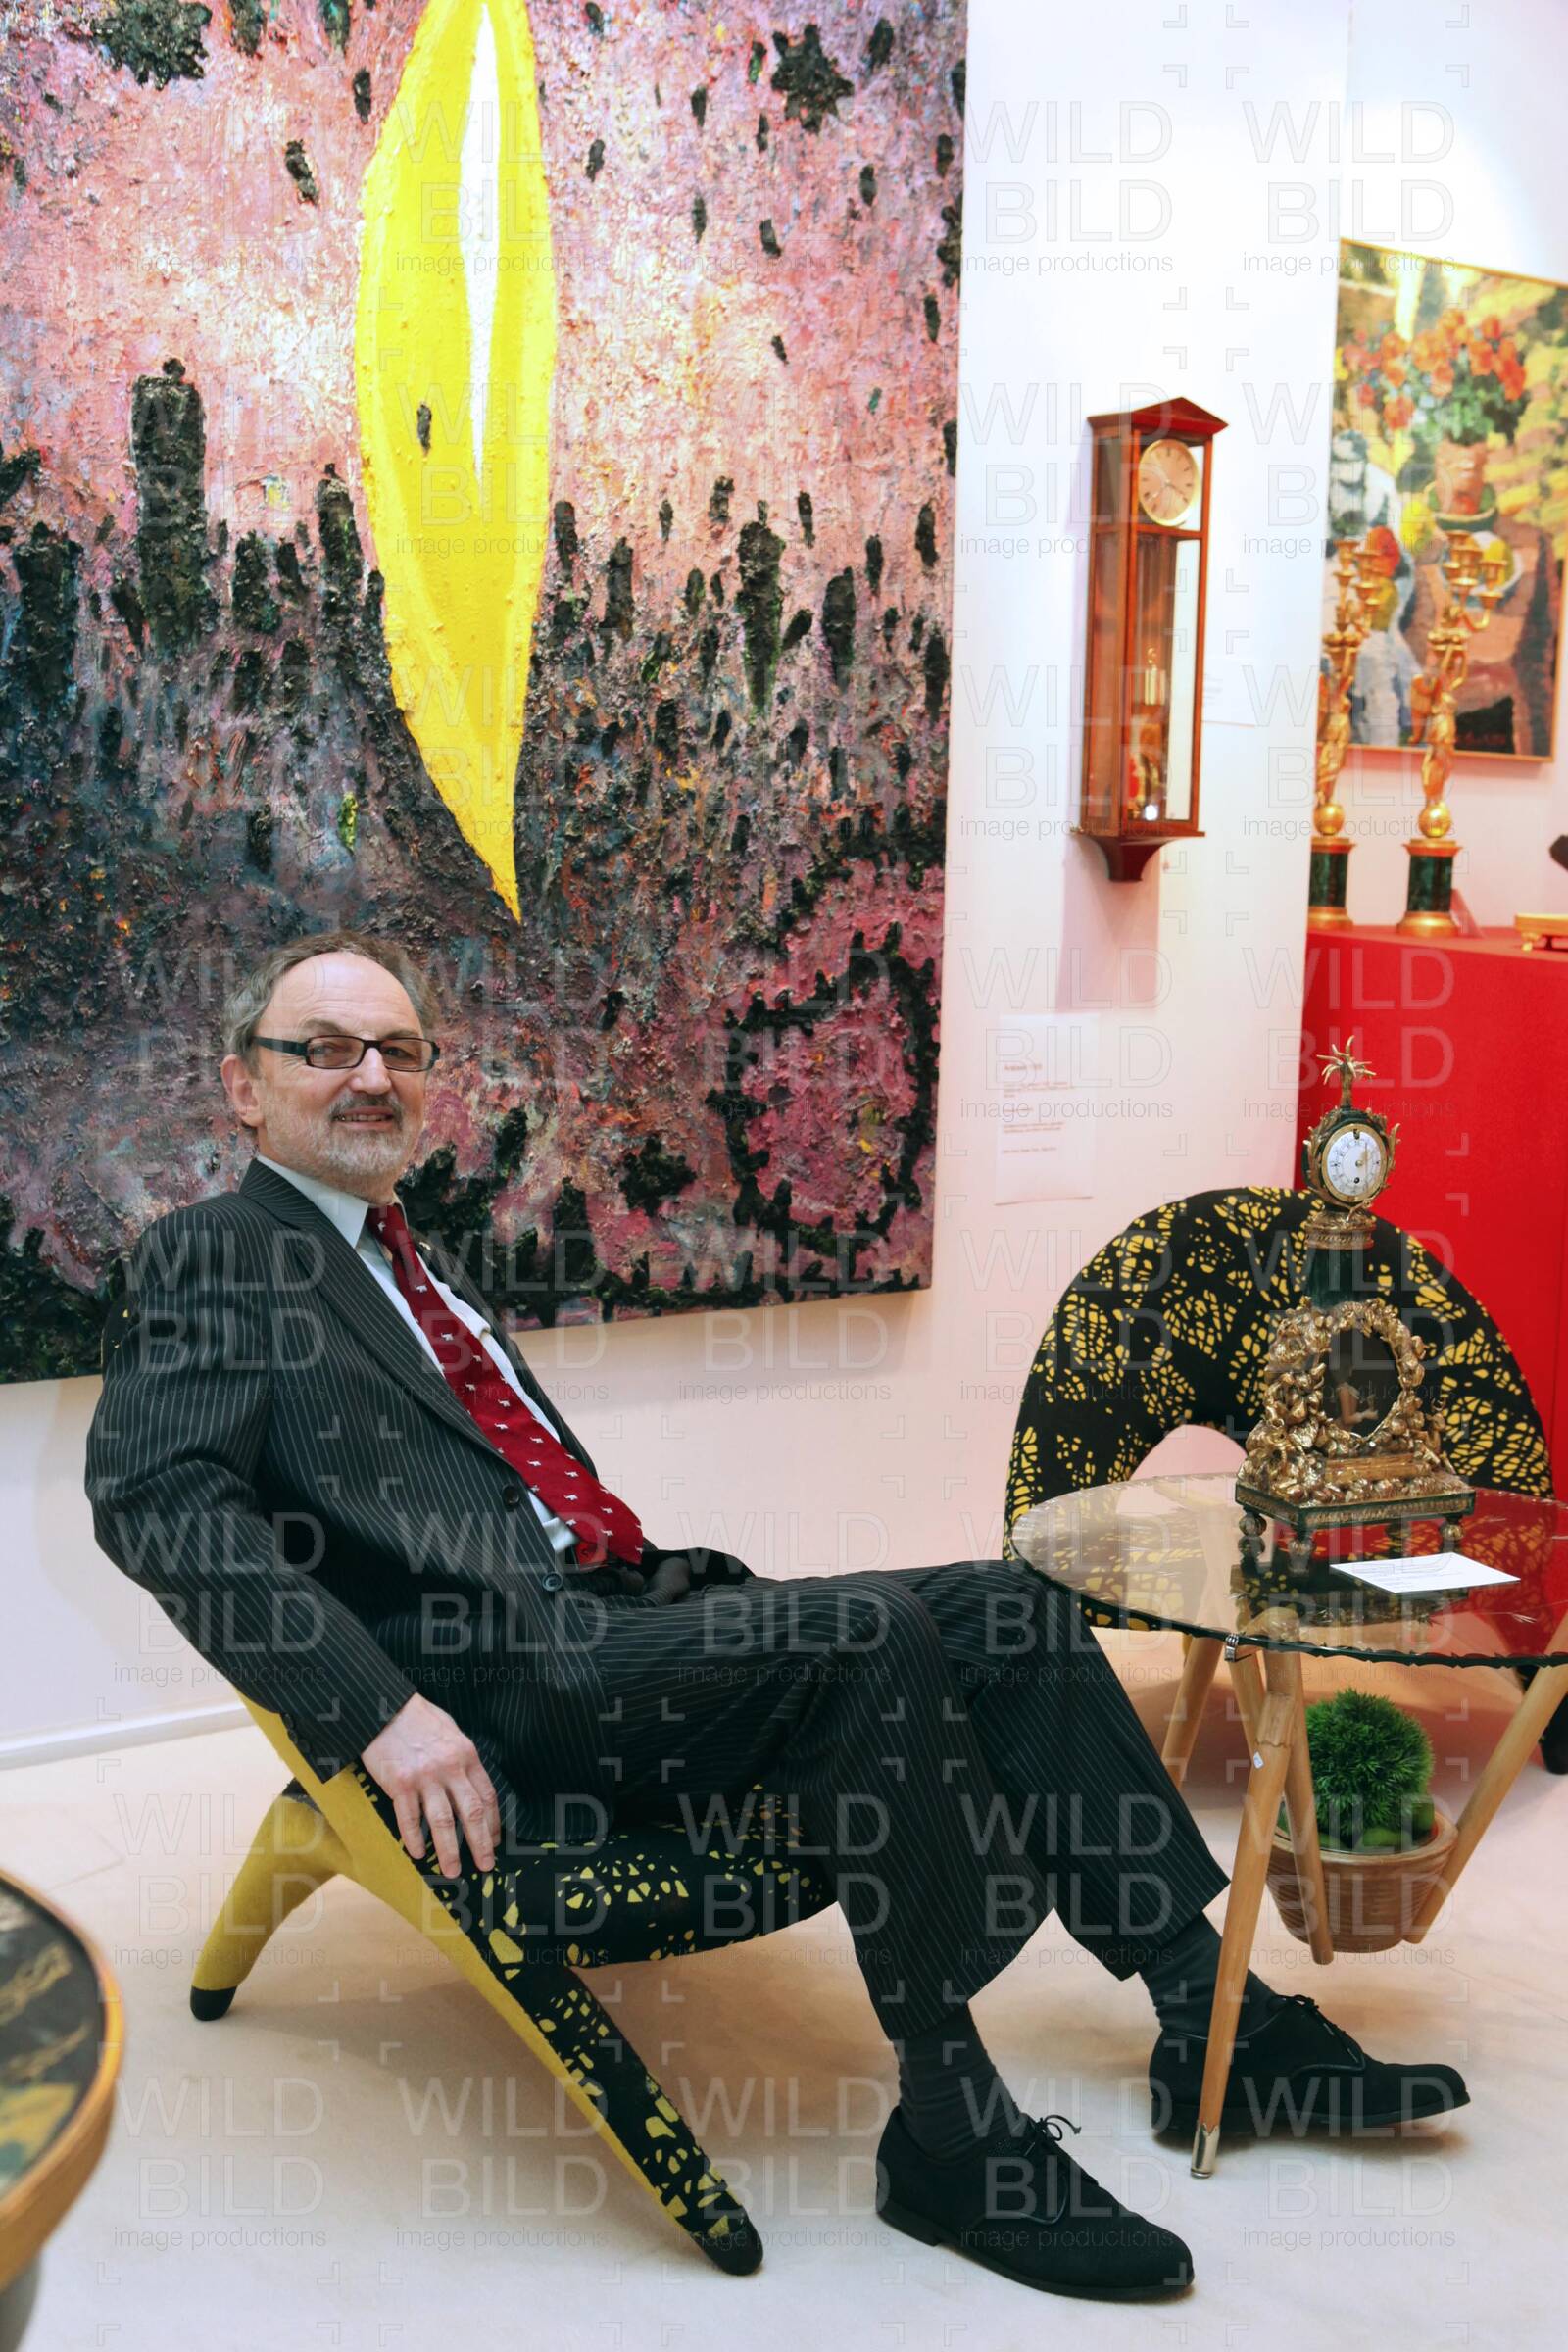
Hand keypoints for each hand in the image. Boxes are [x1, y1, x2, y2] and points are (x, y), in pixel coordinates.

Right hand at [361, 1693, 500, 1877]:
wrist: (384, 1707)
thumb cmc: (418, 1719)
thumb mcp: (451, 1732)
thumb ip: (462, 1759)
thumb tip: (470, 1786)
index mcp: (466, 1755)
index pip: (487, 1795)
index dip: (492, 1822)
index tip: (494, 1841)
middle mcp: (450, 1768)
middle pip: (471, 1813)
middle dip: (480, 1844)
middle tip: (485, 1865)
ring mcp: (425, 1777)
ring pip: (443, 1822)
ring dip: (449, 1851)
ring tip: (452, 1871)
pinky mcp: (399, 1784)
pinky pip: (409, 1819)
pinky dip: (414, 1839)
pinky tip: (417, 1853)